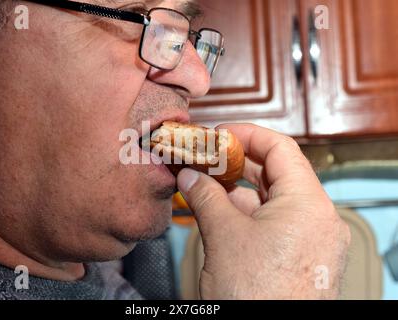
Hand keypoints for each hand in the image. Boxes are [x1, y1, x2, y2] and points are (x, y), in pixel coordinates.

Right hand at [177, 124, 349, 299]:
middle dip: (239, 162)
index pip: (280, 148)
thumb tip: (188, 177)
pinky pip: (275, 222)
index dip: (246, 135)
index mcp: (308, 204)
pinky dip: (248, 213)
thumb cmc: (257, 297)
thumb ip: (205, 196)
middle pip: (278, 172)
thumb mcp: (223, 236)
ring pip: (274, 199)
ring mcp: (312, 239)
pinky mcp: (302, 257)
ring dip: (240, 189)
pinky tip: (222, 211)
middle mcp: (318, 218)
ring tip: (208, 182)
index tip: (219, 134)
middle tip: (207, 157)